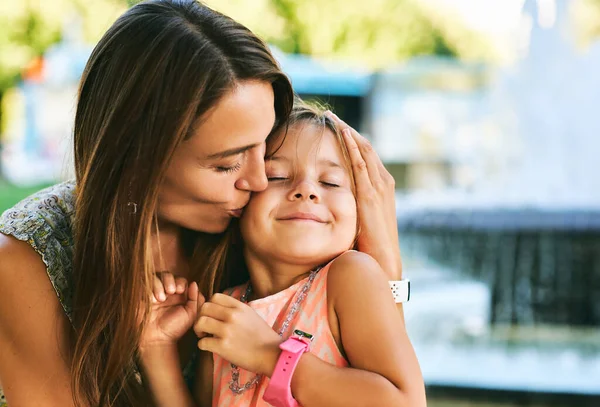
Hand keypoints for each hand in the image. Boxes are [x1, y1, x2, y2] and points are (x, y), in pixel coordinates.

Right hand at [139, 272, 204, 350]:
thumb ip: (195, 299)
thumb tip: (194, 283)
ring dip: (159, 284)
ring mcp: (152, 293)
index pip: (179, 279)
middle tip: (171, 291)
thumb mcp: (190, 314)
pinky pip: (143, 284)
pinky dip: (149, 289)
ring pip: (155, 277)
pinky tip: (152, 300)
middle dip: (169, 280)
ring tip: (161, 299)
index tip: (180, 290)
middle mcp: (165, 292)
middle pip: (167, 275)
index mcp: (177, 294)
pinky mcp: (142, 297)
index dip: (180, 282)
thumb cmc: (175, 328)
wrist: (157, 340)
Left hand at [194, 293, 281, 375]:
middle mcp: (232, 316)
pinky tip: (210, 347)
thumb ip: (236, 310)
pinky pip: (202, 342)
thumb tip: (219, 309)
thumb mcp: (251, 315)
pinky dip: (203, 345)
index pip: (215, 297)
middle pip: (204, 308)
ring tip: (205, 336)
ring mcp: (227, 331)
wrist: (272, 354)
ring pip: (200, 322)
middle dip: (201, 317)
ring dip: (199, 330)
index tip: (212, 315)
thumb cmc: (263, 337)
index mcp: (240, 307)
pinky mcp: (223, 346)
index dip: (210, 306)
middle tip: (205, 327)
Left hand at [326, 111, 402, 279]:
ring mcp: (379, 187)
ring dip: (348, 132)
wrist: (382, 260)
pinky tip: (343, 134)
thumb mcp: (361, 218)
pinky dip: (352, 147)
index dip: (349, 138)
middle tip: (331, 115)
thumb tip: (333, 200)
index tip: (334, 126)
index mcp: (381, 186)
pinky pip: (361, 164)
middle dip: (347, 129)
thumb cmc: (369, 245)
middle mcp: (383, 181)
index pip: (364, 154)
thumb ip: (352, 205)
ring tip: (332, 118)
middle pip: (364, 146)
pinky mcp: (371, 194)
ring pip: (364, 150)